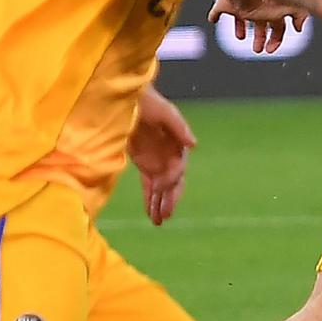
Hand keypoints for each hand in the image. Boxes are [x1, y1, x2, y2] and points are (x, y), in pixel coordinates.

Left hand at [128, 86, 194, 225]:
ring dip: (160, 204)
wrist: (127, 98)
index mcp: (177, 144)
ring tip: (158, 222)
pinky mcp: (144, 164)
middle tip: (165, 215)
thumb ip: (178, 126)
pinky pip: (149, 186)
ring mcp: (157, 161)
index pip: (177, 168)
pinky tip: (151, 214)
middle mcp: (170, 155)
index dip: (170, 179)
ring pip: (161, 188)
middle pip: (173, 182)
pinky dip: (150, 200)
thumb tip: (194, 144)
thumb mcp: (163, 112)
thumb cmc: (146, 101)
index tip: (160, 188)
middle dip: (170, 199)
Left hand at [208, 0, 308, 54]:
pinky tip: (212, 19)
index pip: (277, 27)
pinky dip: (214, 15)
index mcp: (273, 8)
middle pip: (259, 25)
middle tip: (257, 50)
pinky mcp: (226, 2)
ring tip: (240, 37)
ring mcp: (242, 3)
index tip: (270, 50)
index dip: (275, 39)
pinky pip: (217, 10)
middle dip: (260, 38)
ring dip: (239, 29)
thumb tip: (298, 28)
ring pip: (240, 19)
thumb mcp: (293, 3)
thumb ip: (300, 15)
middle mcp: (258, 6)